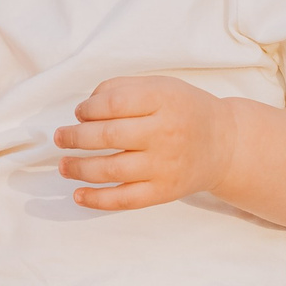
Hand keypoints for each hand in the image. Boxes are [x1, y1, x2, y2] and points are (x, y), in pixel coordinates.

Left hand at [54, 76, 237, 211]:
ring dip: (79, 168)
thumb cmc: (185, 110)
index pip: (113, 103)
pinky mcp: (164, 191)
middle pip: (107, 136)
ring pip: (111, 169)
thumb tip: (85, 109)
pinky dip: (98, 199)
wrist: (224, 144)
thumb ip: (122, 88)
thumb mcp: (160, 86)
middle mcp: (164, 133)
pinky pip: (125, 199)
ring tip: (64, 165)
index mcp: (163, 100)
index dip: (88, 109)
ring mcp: (164, 165)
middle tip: (61, 137)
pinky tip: (79, 195)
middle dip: (75, 137)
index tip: (80, 113)